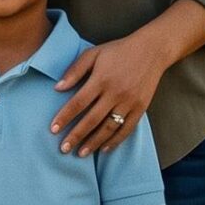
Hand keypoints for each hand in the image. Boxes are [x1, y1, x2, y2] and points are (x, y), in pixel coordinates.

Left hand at [51, 32, 174, 156]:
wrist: (151, 50)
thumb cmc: (118, 51)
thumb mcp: (93, 54)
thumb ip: (75, 70)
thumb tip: (57, 88)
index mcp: (101, 79)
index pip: (78, 102)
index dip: (65, 117)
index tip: (53, 129)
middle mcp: (115, 93)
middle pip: (92, 119)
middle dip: (76, 136)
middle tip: (63, 149)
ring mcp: (129, 102)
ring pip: (109, 128)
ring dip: (94, 142)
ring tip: (81, 153)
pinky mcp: (141, 108)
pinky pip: (127, 129)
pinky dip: (115, 141)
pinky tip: (104, 149)